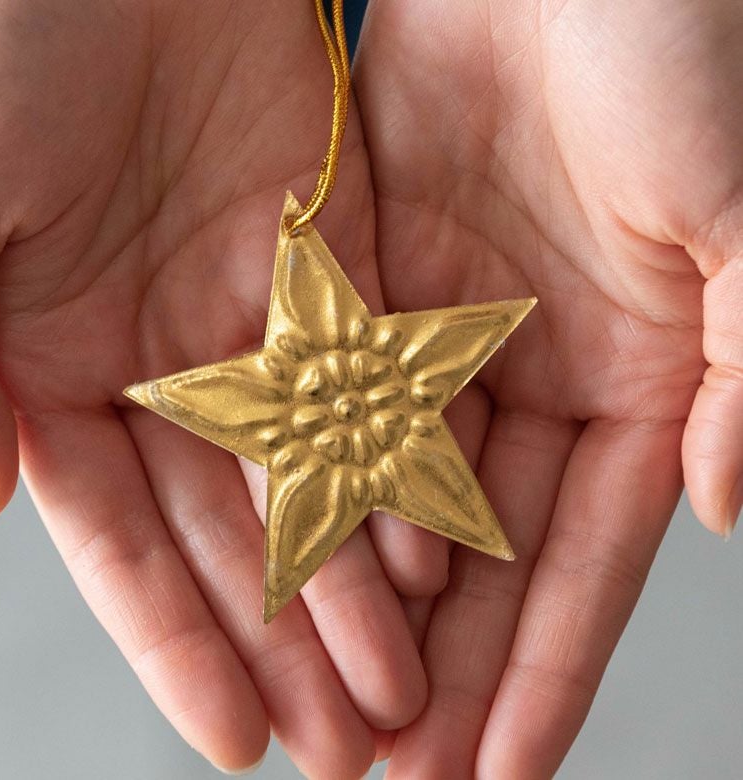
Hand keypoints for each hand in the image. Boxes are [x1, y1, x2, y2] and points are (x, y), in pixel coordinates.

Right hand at [0, 2, 444, 774]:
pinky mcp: (327, 257)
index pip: (126, 546)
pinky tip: (433, 552)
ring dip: (355, 580)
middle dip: (288, 641)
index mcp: (57, 364)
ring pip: (315, 475)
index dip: (176, 646)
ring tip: (404, 680)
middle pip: (236, 532)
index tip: (230, 740)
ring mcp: (251, 314)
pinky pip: (370, 382)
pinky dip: (399, 464)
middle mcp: (162, 358)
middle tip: (347, 742)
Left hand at [355, 0, 742, 775]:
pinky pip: (338, 402)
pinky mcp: (375, 277)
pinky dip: (320, 479)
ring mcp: (448, 330)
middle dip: (449, 665)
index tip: (505, 771)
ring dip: (374, 597)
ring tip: (338, 703)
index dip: (548, 671)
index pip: (585, 561)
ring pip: (401, 491)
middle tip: (399, 775)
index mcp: (638, 372)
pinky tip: (293, 566)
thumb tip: (717, 507)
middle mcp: (535, 368)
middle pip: (482, 551)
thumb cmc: (689, 47)